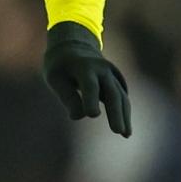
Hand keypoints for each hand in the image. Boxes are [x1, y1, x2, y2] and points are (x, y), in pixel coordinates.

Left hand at [42, 21, 131, 136]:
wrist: (74, 46)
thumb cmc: (61, 66)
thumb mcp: (55, 78)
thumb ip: (67, 96)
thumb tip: (79, 117)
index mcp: (83, 66)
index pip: (89, 85)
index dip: (90, 99)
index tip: (92, 115)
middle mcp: (102, 69)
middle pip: (111, 93)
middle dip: (115, 112)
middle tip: (117, 131)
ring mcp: (112, 74)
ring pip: (121, 96)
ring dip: (124, 116)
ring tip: (125, 135)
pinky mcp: (116, 81)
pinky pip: (122, 98)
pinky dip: (124, 113)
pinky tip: (125, 130)